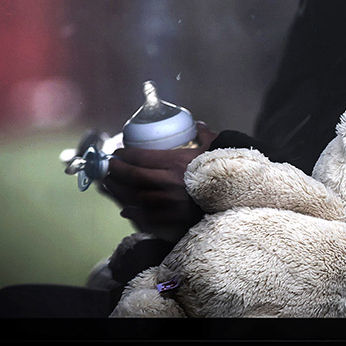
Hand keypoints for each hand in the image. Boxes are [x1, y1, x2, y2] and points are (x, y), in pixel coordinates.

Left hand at [101, 122, 218, 239]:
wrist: (238, 201)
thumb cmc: (226, 171)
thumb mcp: (216, 147)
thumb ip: (205, 135)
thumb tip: (198, 125)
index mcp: (176, 162)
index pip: (141, 157)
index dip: (125, 154)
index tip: (117, 152)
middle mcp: (168, 182)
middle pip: (133, 177)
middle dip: (116, 171)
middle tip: (108, 167)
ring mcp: (169, 203)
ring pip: (135, 197)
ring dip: (119, 190)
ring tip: (110, 184)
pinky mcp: (172, 220)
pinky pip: (147, 216)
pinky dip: (133, 211)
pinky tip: (125, 209)